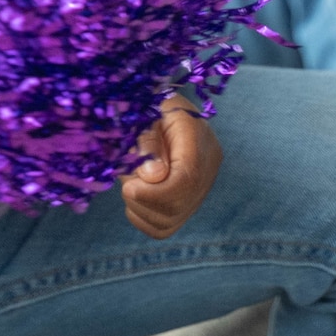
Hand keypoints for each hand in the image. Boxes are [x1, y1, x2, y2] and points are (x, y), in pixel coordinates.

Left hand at [122, 96, 221, 239]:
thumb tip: (154, 178)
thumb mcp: (145, 113)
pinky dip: (144, 218)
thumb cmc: (149, 107)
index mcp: (199, 137)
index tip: (129, 187)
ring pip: (170, 221)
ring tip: (132, 182)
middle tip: (127, 182)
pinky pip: (165, 227)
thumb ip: (147, 142)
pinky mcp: (188, 203)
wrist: (161, 112)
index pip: (187, 179)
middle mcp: (208, 167)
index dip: (155, 193)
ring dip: (140, 209)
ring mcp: (201, 187)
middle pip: (179, 205)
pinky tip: (138, 196)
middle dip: (144, 201)